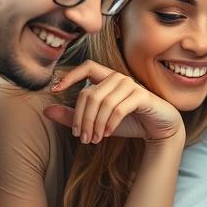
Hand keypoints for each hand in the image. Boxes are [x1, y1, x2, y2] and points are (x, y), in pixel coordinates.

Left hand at [43, 60, 183, 143]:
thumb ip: (74, 116)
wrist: (159, 128)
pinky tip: (107, 134)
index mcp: (108, 78)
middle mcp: (119, 78)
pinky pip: (118, 108)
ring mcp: (131, 86)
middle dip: (82, 118)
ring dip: (95, 124)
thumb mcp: (98, 121)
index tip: (56, 89)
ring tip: (93, 140)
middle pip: (90, 93)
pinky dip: (109, 124)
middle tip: (81, 137)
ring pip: (103, 102)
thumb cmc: (129, 122)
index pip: (87, 66)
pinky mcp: (142, 96)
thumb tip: (47, 111)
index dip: (71, 75)